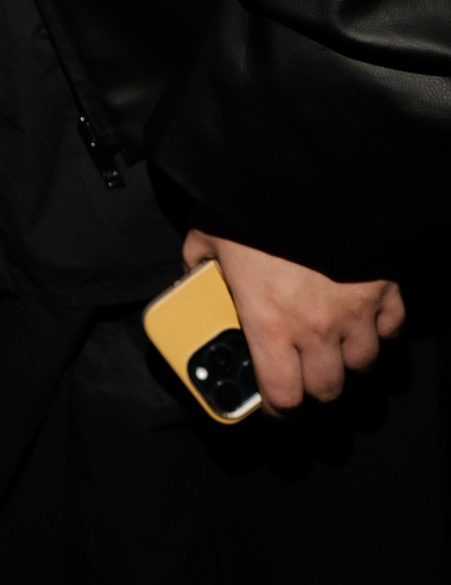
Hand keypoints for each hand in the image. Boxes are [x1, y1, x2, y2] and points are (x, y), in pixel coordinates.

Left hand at [182, 228, 404, 415]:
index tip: (275, 403)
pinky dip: (381, 328)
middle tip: (303, 373)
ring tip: (334, 346)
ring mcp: (355, 311)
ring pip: (363, 362)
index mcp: (269, 324)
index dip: (279, 408)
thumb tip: (192, 270)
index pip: (283, 396)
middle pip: (327, 388)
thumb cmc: (252, 207)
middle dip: (314, 388)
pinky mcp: (384, 288)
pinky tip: (365, 318)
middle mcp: (315, 328)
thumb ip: (198, 260)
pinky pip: (392, 326)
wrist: (306, 177)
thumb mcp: (208, 232)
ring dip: (348, 360)